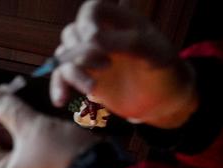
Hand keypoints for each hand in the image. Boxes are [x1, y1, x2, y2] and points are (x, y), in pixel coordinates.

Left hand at [0, 83, 99, 167]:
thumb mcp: (33, 126)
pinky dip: (30, 135)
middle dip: (3, 119)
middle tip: (10, 99)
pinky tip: (36, 118)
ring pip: (13, 146)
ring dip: (17, 124)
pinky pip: (28, 152)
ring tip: (25, 104)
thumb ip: (9, 109)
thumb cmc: (66, 157)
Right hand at [51, 0, 195, 128]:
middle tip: (105, 67)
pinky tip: (61, 100)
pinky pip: (60, 77)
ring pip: (64, 56)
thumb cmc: (164, 71)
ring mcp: (90, 57)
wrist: (162, 101)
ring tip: (92, 88)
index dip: (87, 22)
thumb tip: (91, 40)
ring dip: (72, 73)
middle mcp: (101, 36)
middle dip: (81, 51)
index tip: (93, 40)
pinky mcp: (83, 77)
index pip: (92, 10)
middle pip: (72, 33)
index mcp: (119, 22)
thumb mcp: (154, 53)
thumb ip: (126, 43)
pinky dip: (58, 87)